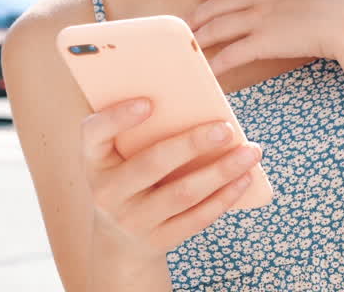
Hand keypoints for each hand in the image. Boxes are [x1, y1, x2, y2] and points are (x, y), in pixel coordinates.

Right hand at [81, 97, 262, 259]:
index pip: (93, 134)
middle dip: (192, 144)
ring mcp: (132, 220)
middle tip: (226, 128)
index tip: (148, 101)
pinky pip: (196, 219)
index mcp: (94, 160)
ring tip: (250, 152)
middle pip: (152, 163)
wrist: (119, 243)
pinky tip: (245, 179)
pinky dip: (224, 198)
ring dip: (221, 171)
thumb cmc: (128, 179)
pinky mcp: (157, 241)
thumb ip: (142, 131)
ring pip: (182, 194)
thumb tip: (198, 101)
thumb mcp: (120, 157)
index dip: (118, 117)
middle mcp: (107, 192)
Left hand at [191, 0, 343, 74]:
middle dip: (202, 12)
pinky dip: (217, 63)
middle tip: (187, 21)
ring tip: (190, 45)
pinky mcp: (264, 41)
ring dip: (202, 36)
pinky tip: (208, 70)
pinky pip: (232, 54)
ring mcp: (262, 16)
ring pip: (220, 26)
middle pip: (222, 2)